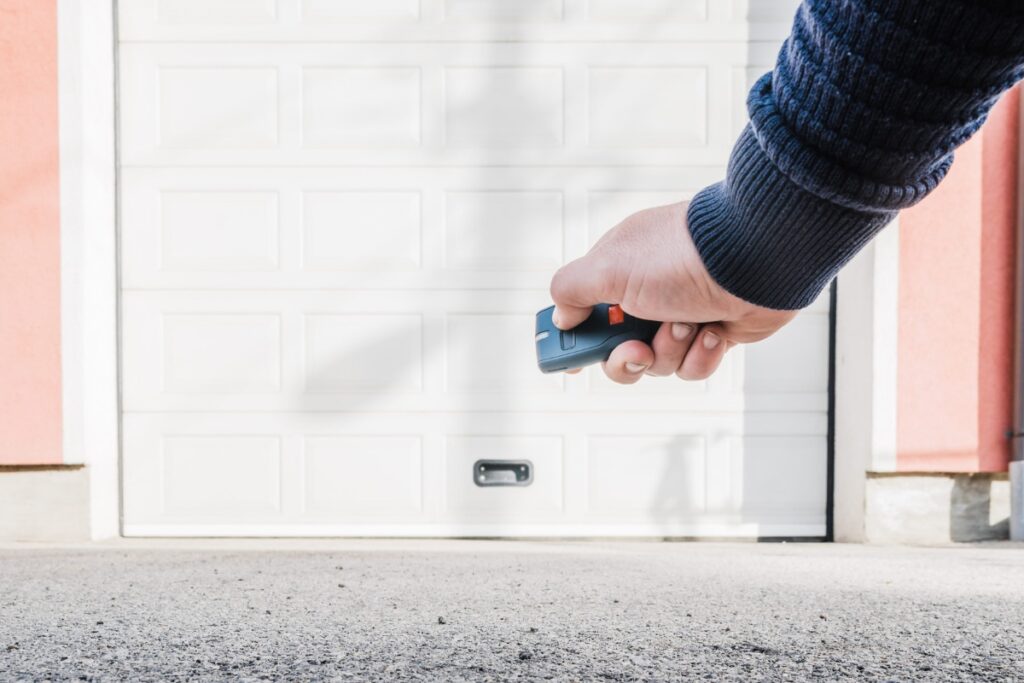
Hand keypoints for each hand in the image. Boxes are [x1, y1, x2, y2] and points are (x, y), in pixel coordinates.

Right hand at [548, 201, 797, 383]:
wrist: (756, 259)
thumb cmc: (682, 257)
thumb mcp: (609, 267)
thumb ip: (572, 288)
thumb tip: (561, 314)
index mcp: (619, 270)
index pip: (585, 310)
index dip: (577, 338)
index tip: (570, 363)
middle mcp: (649, 292)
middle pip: (618, 348)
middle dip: (626, 357)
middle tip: (637, 350)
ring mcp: (682, 312)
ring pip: (658, 361)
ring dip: (670, 349)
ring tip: (687, 322)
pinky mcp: (714, 332)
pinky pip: (694, 365)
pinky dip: (701, 354)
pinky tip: (713, 330)